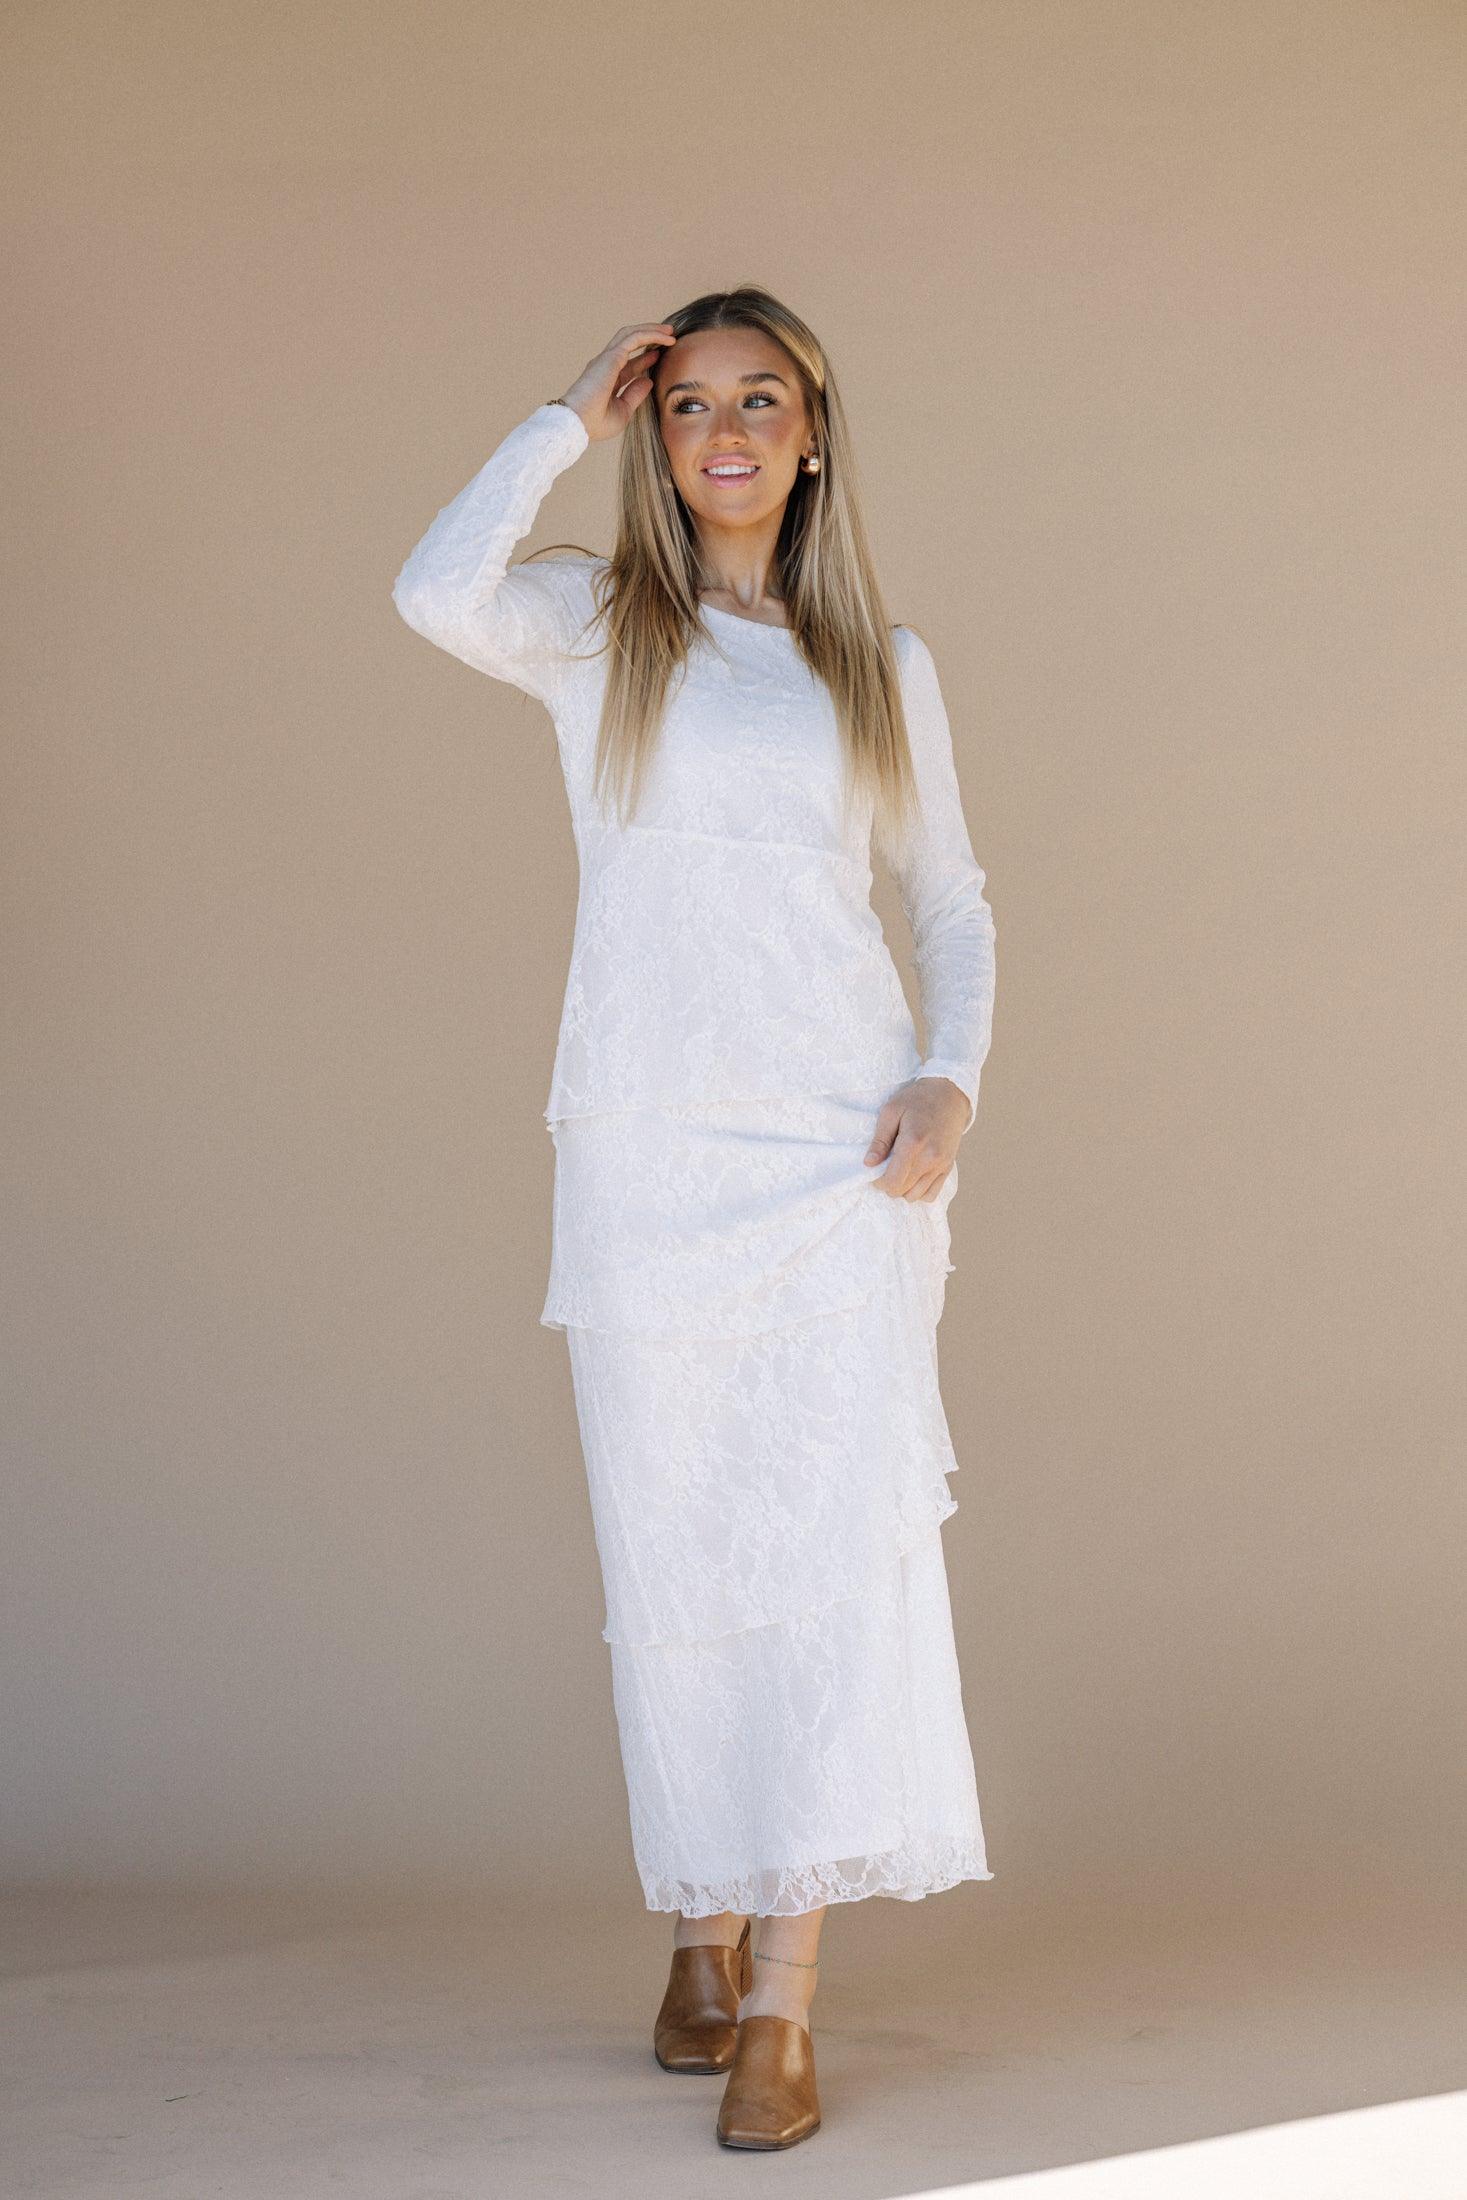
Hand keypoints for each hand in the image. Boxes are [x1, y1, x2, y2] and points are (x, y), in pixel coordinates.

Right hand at [557, 323, 677, 442]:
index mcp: (607, 379)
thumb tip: (649, 380)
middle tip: (669, 337)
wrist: (578, 423)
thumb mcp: (623, 411)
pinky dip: (651, 335)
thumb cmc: (595, 423)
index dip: (644, 359)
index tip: (659, 355)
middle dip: (649, 337)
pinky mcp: (612, 356)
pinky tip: (667, 339)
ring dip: (651, 331)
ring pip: (631, 334)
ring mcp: (607, 358)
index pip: (628, 364)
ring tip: (670, 332)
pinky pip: (634, 338)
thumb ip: (635, 394)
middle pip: (629, 343)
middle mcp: (606, 365)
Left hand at [862, 1077, 968, 1200]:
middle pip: (902, 1190)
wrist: (948, 1094)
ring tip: (899, 1171)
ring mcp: (941, 1164)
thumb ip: (880, 1139)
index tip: (875, 1169)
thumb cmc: (917, 1099)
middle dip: (888, 1184)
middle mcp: (929, 1158)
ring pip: (916, 1196)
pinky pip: (931, 1194)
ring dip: (903, 1189)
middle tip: (885, 1168)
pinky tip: (912, 1177)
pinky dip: (919, 1192)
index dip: (878, 1181)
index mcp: (912, 1143)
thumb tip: (869, 1164)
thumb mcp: (891, 1111)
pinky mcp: (947, 1167)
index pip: (892, 1181)